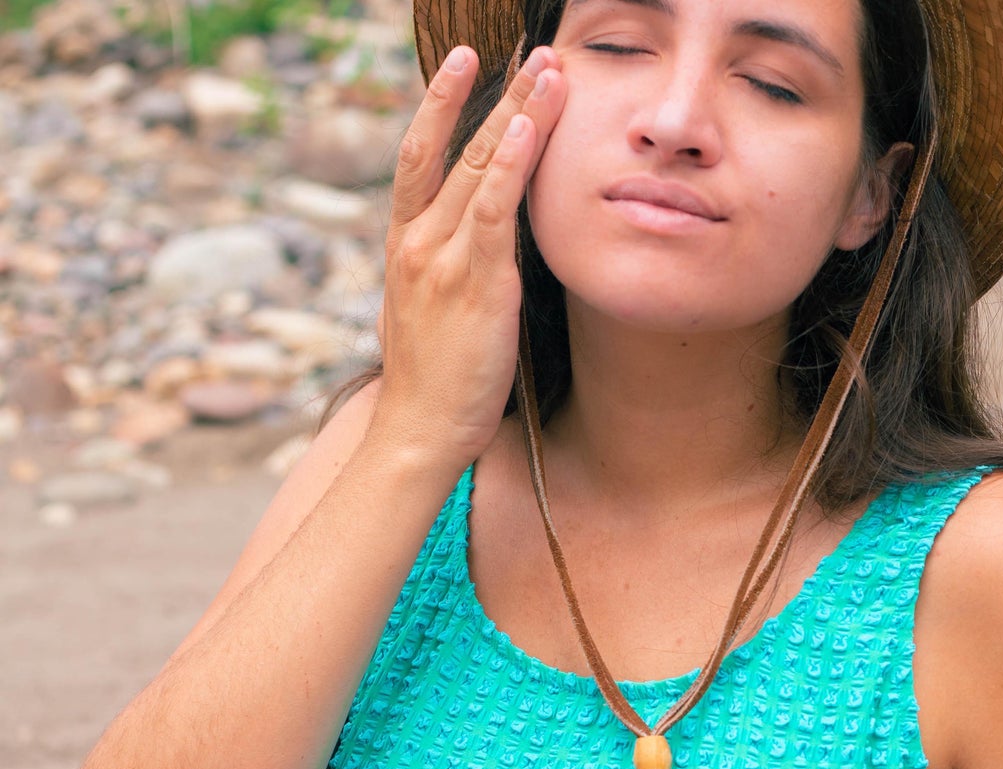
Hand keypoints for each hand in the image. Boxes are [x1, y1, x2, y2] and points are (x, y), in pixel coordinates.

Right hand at [367, 41, 567, 474]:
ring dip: (517, 114)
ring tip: (549, 71)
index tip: (467, 65)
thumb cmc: (432, 383)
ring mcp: (443, 259)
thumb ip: (447, 273)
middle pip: (454, 148)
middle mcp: (418, 241)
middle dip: (494, 95)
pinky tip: (528, 129)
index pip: (420, 157)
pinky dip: (509, 167)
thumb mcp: (429, 314)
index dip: (441, 105)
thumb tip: (474, 256)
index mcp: (405, 245)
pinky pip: (493, 213)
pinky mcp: (476, 286)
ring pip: (478, 168)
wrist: (418, 431)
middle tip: (532, 54)